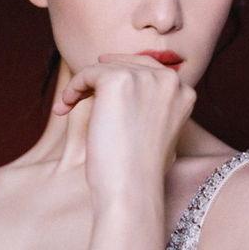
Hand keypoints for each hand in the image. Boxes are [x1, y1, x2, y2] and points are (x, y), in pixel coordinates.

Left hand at [52, 53, 196, 211]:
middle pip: (126, 63)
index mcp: (184, 92)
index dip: (121, 72)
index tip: (98, 80)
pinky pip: (87, 73)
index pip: (149, 68)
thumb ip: (155, 109)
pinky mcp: (117, 78)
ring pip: (104, 68)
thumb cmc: (142, 171)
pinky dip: (72, 88)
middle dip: (100, 77)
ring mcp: (144, 76)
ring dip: (82, 86)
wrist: (131, 187)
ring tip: (67, 105)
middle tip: (78, 91)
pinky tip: (64, 107)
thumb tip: (134, 98)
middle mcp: (169, 79)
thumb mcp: (162, 135)